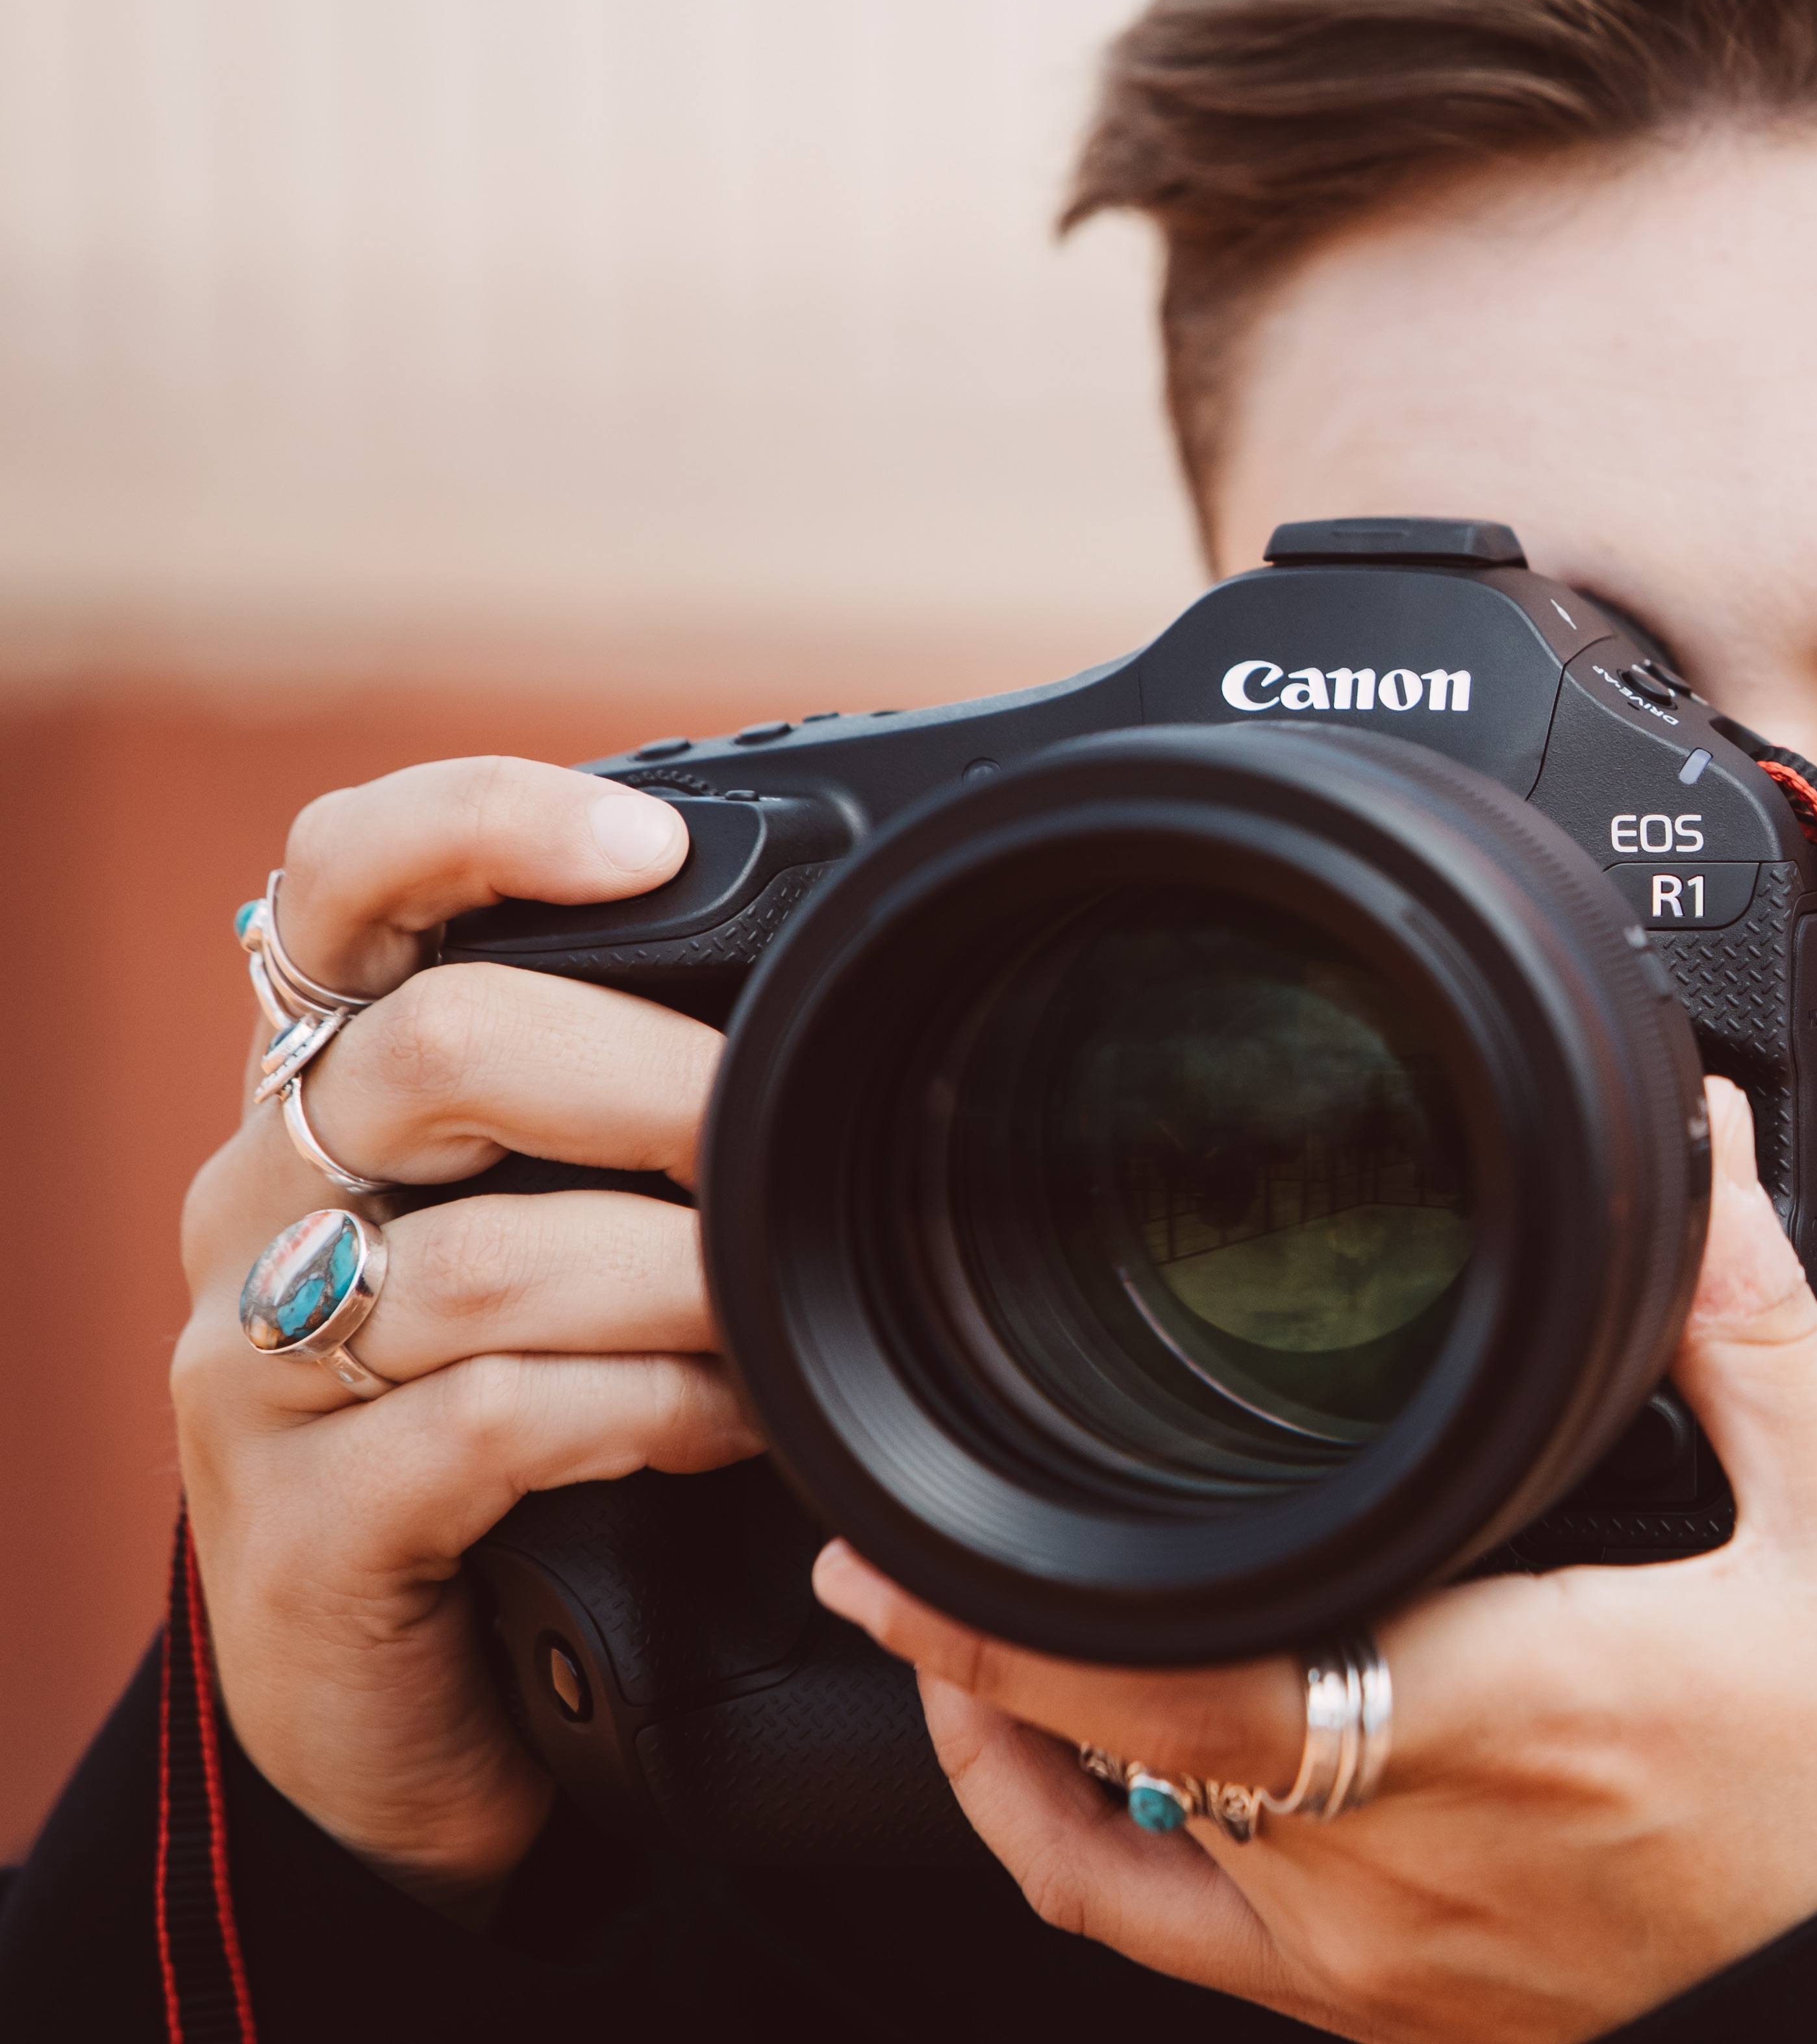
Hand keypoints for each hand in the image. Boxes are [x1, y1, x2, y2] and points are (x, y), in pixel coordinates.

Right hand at [172, 759, 762, 1918]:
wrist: (415, 1715)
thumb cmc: (520, 1431)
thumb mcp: (556, 1234)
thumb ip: (627, 1114)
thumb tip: (844, 1000)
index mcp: (324, 1093)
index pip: (336, 879)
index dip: (480, 823)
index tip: (650, 840)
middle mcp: (259, 1201)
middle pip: (435, 1048)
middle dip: (654, 1079)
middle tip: (789, 1134)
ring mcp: (251, 1372)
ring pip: (485, 1258)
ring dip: (680, 1276)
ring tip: (784, 1305)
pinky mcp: (296, 1530)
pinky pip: (488, 1422)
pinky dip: (647, 1410)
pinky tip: (732, 1424)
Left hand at [816, 1078, 1816, 2043]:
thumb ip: (1757, 1336)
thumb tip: (1698, 1160)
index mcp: (1503, 1714)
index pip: (1183, 1687)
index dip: (1007, 1624)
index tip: (901, 1538)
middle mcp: (1405, 1860)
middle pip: (1104, 1770)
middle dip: (969, 1655)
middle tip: (885, 1544)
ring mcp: (1381, 1956)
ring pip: (1116, 1868)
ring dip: (1017, 1750)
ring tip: (949, 1637)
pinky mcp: (1393, 2006)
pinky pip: (1179, 1942)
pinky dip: (1089, 1852)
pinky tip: (1073, 1776)